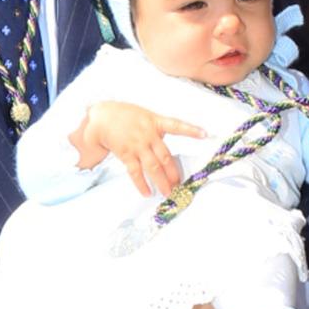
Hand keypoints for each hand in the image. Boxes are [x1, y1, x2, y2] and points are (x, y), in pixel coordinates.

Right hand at [74, 101, 204, 196]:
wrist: (103, 117)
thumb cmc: (126, 115)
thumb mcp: (145, 115)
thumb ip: (158, 128)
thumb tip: (167, 148)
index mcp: (155, 122)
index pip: (176, 125)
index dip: (191, 130)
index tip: (205, 134)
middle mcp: (148, 135)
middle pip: (165, 157)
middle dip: (173, 172)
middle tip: (180, 184)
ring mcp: (137, 146)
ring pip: (152, 167)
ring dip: (161, 181)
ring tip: (168, 192)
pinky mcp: (126, 154)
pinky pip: (135, 172)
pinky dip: (141, 184)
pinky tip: (147, 192)